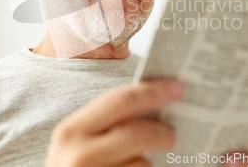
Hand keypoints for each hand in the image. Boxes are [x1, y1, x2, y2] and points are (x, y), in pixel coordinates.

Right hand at [45, 79, 183, 166]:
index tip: (176, 88)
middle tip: (172, 135)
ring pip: (143, 163)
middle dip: (162, 132)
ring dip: (146, 163)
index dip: (152, 92)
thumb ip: (102, 122)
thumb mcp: (74, 142)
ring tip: (133, 165)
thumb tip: (150, 104)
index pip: (120, 101)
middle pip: (139, 133)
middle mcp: (81, 154)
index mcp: (71, 131)